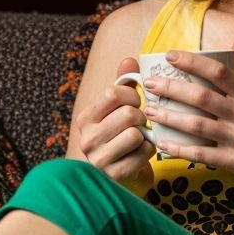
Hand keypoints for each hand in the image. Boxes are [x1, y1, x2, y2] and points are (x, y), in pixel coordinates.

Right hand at [74, 57, 155, 186]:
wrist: (117, 175)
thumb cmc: (119, 136)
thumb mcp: (117, 109)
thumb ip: (123, 83)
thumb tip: (130, 60)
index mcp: (85, 117)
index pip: (113, 93)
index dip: (132, 94)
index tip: (135, 101)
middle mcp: (87, 138)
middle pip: (127, 113)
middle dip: (141, 116)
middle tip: (139, 123)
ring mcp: (99, 158)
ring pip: (136, 133)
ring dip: (145, 135)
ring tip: (139, 138)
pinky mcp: (114, 174)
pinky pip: (144, 152)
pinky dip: (148, 150)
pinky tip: (140, 152)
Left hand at [140, 41, 233, 200]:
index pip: (219, 72)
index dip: (192, 62)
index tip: (170, 55)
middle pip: (202, 97)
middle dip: (172, 88)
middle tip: (150, 83)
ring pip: (197, 125)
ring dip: (169, 116)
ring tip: (149, 110)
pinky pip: (202, 154)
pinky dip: (180, 148)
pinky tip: (162, 143)